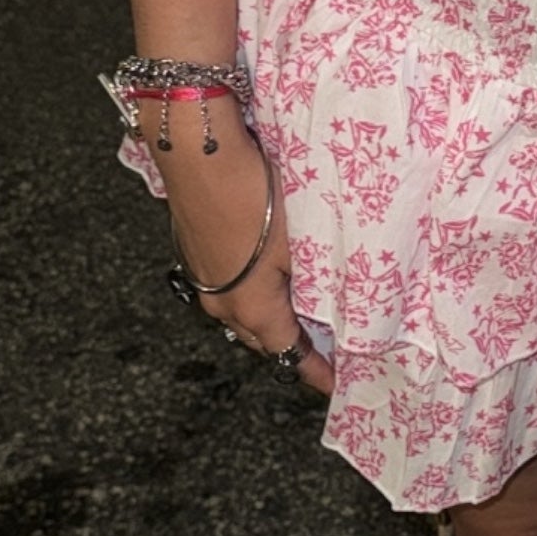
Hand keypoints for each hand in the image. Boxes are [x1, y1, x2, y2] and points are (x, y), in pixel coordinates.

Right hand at [147, 105, 334, 394]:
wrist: (198, 151)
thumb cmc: (255, 195)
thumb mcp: (302, 242)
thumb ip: (321, 279)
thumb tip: (340, 302)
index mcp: (251, 308)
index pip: (289, 354)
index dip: (315, 371)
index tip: (336, 384)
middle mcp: (222, 301)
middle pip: (263, 337)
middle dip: (293, 346)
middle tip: (327, 346)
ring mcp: (204, 275)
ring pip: (244, 309)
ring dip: (273, 314)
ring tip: (306, 308)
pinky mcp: (196, 249)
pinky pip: (231, 284)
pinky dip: (255, 288)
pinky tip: (273, 270)